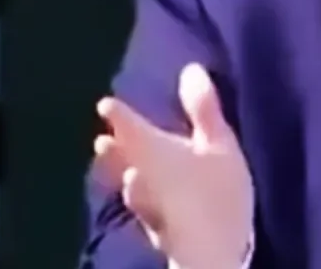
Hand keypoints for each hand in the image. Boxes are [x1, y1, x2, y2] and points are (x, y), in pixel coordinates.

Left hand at [94, 64, 254, 268]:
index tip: (105, 103)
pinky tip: (142, 199)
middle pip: (121, 156)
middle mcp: (140, 173)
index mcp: (152, 147)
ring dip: (122, 171)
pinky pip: (141, 203)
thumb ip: (205, 110)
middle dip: (114, 146)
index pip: (128, 124)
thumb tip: (190, 69)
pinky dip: (139, 195)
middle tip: (100, 140)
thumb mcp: (220, 144)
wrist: (208, 252)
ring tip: (118, 167)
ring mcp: (145, 203)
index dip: (118, 112)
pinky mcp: (156, 225)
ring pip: (128, 182)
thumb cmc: (214, 190)